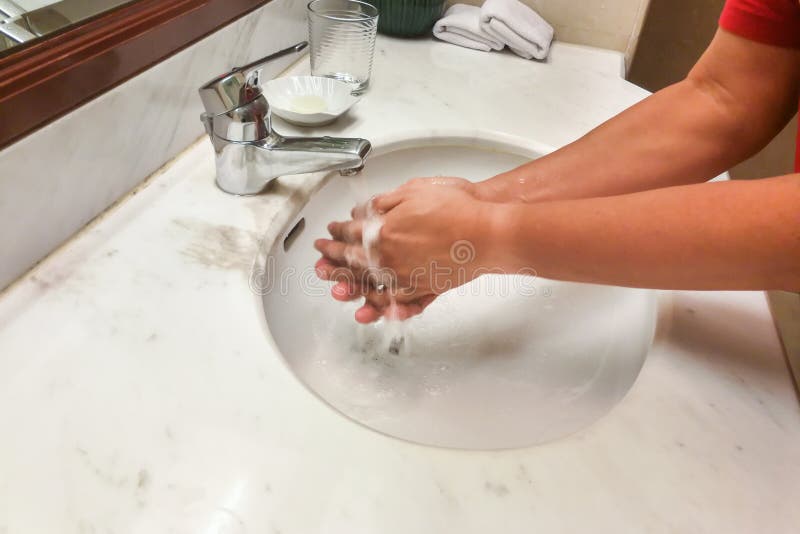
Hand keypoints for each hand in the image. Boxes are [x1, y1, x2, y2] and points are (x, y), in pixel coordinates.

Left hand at [314, 177, 497, 322]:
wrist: (488, 232)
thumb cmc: (458, 208)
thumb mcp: (414, 191)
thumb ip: (384, 202)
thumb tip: (363, 210)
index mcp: (383, 230)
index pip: (351, 232)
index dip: (338, 231)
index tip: (331, 231)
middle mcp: (389, 257)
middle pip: (352, 261)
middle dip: (333, 258)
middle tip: (322, 257)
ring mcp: (404, 277)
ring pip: (368, 285)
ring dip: (349, 286)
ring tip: (336, 289)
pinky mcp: (422, 289)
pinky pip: (394, 302)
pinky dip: (380, 306)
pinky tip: (370, 308)